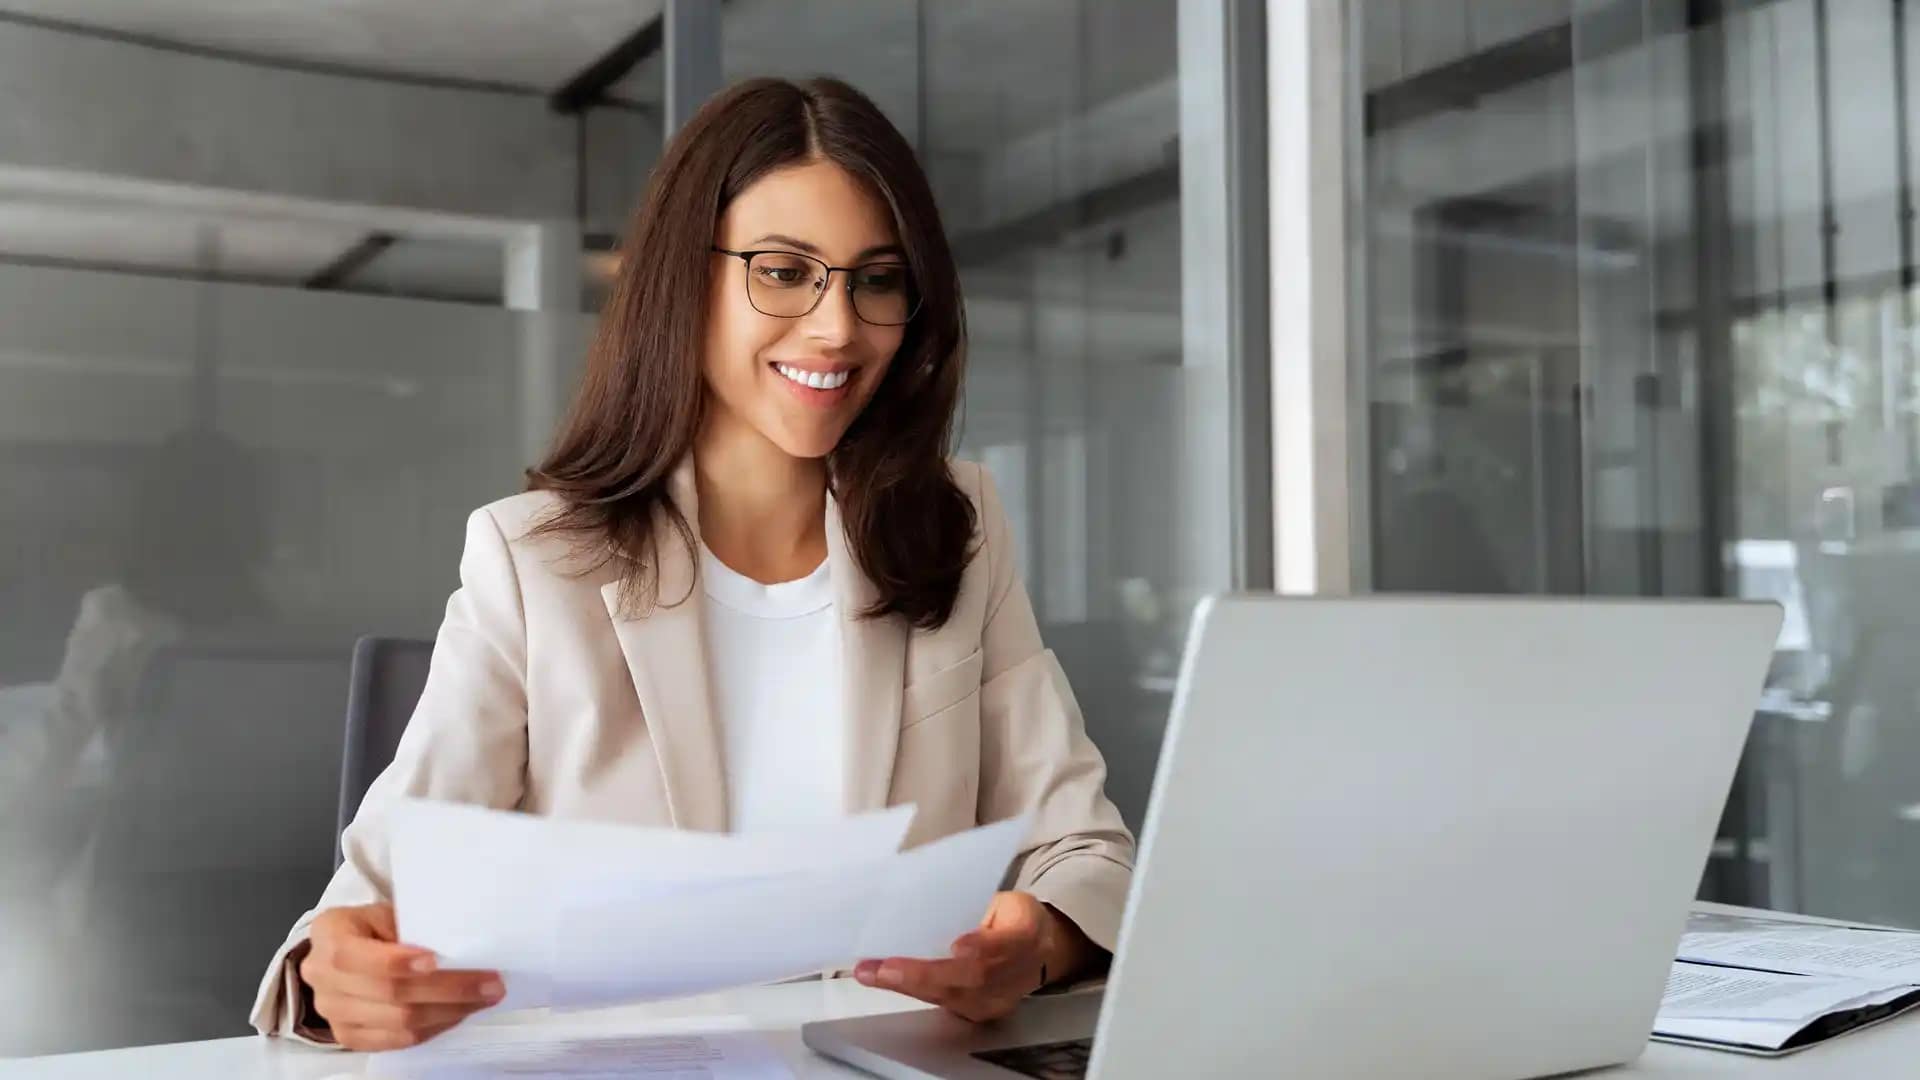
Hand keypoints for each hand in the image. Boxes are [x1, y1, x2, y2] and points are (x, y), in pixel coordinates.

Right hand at [298, 902, 503, 1049]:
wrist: (344, 953)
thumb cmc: (373, 926)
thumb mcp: (385, 911)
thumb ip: (411, 925)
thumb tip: (462, 943)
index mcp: (330, 935)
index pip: (357, 956)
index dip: (398, 962)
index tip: (438, 959)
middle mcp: (322, 977)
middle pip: (389, 993)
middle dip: (447, 990)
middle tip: (491, 983)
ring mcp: (333, 1012)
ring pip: (398, 1023)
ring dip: (449, 1012)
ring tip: (484, 998)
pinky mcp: (349, 1037)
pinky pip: (398, 1041)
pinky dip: (434, 1028)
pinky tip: (460, 1013)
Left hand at [852, 891, 1090, 1022]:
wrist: (1040, 949)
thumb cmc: (1014, 916)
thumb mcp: (1005, 899)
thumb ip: (973, 904)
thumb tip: (923, 896)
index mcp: (1026, 933)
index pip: (1002, 945)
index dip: (979, 948)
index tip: (957, 947)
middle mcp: (1015, 974)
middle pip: (969, 979)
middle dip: (922, 974)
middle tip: (883, 967)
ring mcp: (997, 1000)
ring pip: (949, 996)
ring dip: (905, 984)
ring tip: (869, 971)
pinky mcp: (978, 1013)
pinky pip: (941, 1003)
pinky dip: (910, 989)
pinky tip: (882, 979)